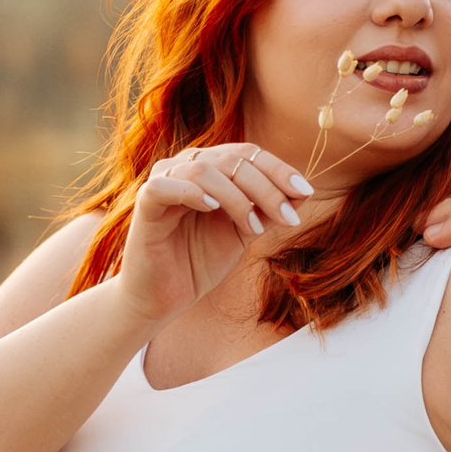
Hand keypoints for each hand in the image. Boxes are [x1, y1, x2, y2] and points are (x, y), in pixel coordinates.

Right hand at [118, 144, 315, 324]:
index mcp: (211, 168)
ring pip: (205, 169)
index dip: (279, 170)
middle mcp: (187, 166)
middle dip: (267, 187)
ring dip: (237, 197)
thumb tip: (304, 192)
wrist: (163, 296)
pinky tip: (212, 208)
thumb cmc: (198, 261)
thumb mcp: (243, 233)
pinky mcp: (145, 201)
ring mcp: (164, 180)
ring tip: (253, 229)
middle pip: (232, 159)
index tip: (305, 193)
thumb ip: (268, 211)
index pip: (248, 155)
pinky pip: (167, 185)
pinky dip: (192, 192)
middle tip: (288, 218)